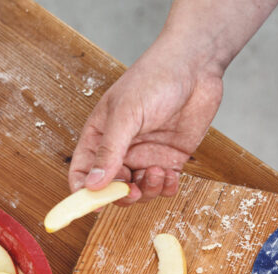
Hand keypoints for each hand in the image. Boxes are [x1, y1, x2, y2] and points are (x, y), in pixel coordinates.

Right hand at [69, 37, 223, 203]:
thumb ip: (109, 151)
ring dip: (147, 191)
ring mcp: (146, 156)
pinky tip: (170, 175)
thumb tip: (92, 184)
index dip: (83, 192)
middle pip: (111, 188)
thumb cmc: (154, 78)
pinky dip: (166, 188)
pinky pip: (163, 186)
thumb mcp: (125, 114)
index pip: (82, 172)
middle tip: (133, 192)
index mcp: (100, 136)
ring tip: (157, 172)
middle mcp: (121, 150)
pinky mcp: (170, 159)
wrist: (195, 65)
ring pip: (139, 192)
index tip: (93, 203)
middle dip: (121, 196)